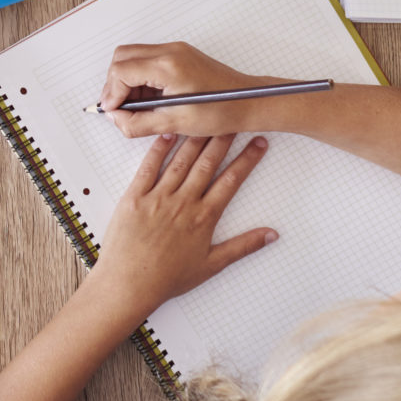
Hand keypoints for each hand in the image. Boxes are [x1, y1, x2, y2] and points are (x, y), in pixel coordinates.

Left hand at [87, 134, 275, 314]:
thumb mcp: (212, 265)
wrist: (129, 284)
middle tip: (234, 118)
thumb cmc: (167, 279)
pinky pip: (148, 167)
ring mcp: (158, 197)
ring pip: (181, 160)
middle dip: (224, 139)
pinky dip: (158, 148)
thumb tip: (271, 235)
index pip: (231, 181)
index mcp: (204, 217)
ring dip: (195, 137)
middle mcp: (183, 202)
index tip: (259, 143)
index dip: (247, 160)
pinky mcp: (135, 197)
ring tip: (205, 116)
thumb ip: (243, 246)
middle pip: (208, 163)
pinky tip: (167, 132)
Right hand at [99, 42, 271, 138]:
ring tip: (136, 106)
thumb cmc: (221, 111)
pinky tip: (149, 99)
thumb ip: (138, 123)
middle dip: (114, 82)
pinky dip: (140, 77)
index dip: (112, 93)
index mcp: (168, 66)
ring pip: (133, 55)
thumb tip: (116, 119)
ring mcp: (175, 50)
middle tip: (119, 107)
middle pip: (122, 56)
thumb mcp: (175, 123)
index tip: (113, 111)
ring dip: (127, 79)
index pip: (121, 70)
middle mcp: (170, 51)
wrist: (250, 102)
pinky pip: (148, 59)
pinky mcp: (180, 54)